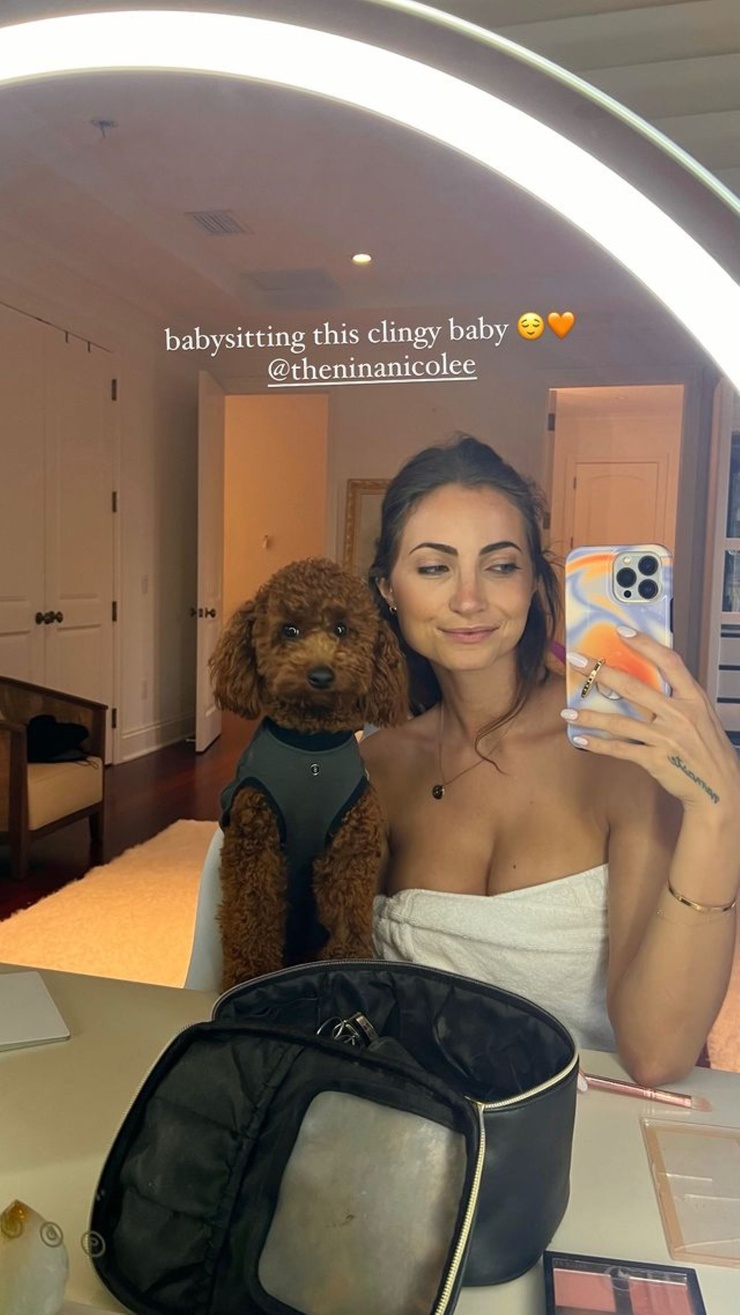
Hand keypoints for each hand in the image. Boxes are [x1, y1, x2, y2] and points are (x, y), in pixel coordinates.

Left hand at [562, 628, 739, 815]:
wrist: (719, 787)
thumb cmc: (708, 748)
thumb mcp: (701, 715)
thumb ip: (677, 697)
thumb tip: (646, 678)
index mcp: (693, 698)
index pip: (668, 661)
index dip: (644, 644)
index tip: (621, 631)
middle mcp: (679, 714)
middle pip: (633, 687)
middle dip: (600, 672)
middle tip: (577, 661)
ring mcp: (666, 738)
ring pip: (619, 722)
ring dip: (590, 715)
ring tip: (568, 710)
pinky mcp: (655, 760)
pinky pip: (620, 749)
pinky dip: (598, 744)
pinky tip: (580, 739)